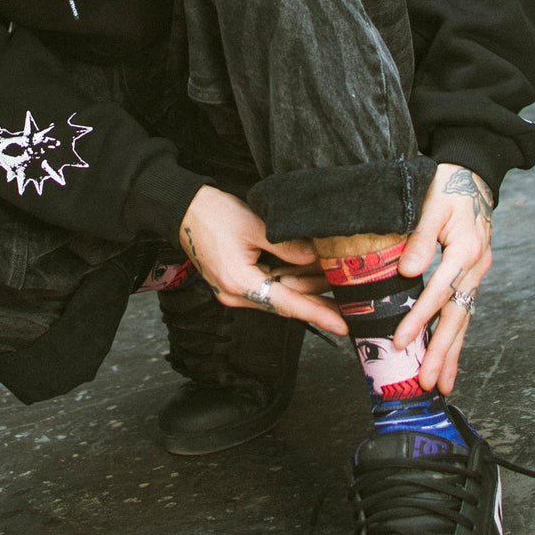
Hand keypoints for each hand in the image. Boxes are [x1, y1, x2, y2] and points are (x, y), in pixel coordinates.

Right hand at [178, 185, 344, 336]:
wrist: (183, 210)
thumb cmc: (212, 215)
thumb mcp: (255, 226)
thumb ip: (287, 246)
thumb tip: (316, 259)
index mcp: (239, 283)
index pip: (287, 303)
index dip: (318, 314)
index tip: (344, 325)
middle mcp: (235, 294)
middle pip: (286, 302)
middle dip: (318, 300)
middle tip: (351, 300)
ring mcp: (234, 289)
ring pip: (279, 294)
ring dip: (307, 289)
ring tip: (337, 283)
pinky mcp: (236, 281)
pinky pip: (269, 286)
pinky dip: (291, 280)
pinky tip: (312, 275)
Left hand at [394, 164, 493, 393]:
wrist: (473, 175)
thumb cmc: (448, 185)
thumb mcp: (432, 203)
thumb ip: (421, 238)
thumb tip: (408, 272)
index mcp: (466, 250)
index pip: (438, 292)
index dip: (419, 318)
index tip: (400, 341)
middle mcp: (476, 267)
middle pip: (457, 317)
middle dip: (441, 352)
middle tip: (427, 382)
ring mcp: (477, 274)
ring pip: (464, 320)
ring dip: (451, 354)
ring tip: (440, 386)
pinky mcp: (471, 276)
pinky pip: (463, 311)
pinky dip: (455, 337)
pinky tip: (447, 360)